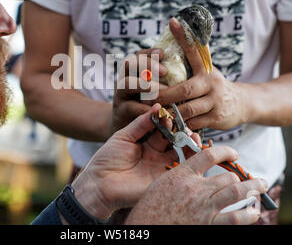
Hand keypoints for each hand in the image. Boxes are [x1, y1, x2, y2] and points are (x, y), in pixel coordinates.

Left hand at [71, 103, 199, 219]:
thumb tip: (157, 106)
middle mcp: (157, 156)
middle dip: (183, 133)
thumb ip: (141, 123)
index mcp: (147, 144)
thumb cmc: (107, 160)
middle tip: (186, 126)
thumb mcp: (124, 136)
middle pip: (176, 142)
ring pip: (182, 155)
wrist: (98, 184)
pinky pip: (180, 170)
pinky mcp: (163, 181)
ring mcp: (161, 168)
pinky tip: (192, 149)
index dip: (170, 122)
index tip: (172, 114)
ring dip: (190, 145)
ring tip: (193, 136)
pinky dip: (190, 160)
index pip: (164, 130)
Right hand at [109, 48, 167, 135]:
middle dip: (147, 64)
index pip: (138, 55)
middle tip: (165, 71)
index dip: (149, 53)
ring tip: (157, 90)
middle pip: (129, 63)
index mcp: (133, 73)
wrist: (126, 129)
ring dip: (143, 85)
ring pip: (126, 83)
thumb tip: (186, 73)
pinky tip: (158, 110)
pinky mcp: (121, 113)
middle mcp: (124, 80)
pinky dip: (145, 108)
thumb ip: (165, 82)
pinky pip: (130, 107)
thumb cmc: (147, 107)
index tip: (163, 54)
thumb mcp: (155, 92)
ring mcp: (120, 96)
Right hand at [126, 145, 268, 224]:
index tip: (234, 154)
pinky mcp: (208, 224)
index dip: (226, 152)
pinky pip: (235, 217)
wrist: (146, 227)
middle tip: (249, 180)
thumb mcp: (161, 184)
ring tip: (261, 186)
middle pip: (226, 176)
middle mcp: (195, 188)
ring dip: (252, 189)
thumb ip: (180, 176)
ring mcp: (203, 207)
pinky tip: (254, 212)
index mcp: (181, 175)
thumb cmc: (150, 209)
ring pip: (236, 191)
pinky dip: (248, 214)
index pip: (208, 155)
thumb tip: (196, 173)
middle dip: (240, 178)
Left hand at [147, 18, 248, 130]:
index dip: (183, 36)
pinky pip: (193, 123)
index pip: (195, 50)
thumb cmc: (213, 86)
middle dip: (164, 94)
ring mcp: (215, 102)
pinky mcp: (216, 118)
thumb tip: (174, 33)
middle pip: (184, 89)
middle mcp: (212, 83)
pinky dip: (180, 124)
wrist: (241, 104)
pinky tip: (169, 123)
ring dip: (170, 111)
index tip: (173, 21)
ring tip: (154, 111)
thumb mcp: (205, 70)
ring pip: (187, 109)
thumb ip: (191, 60)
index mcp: (206, 69)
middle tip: (146, 96)